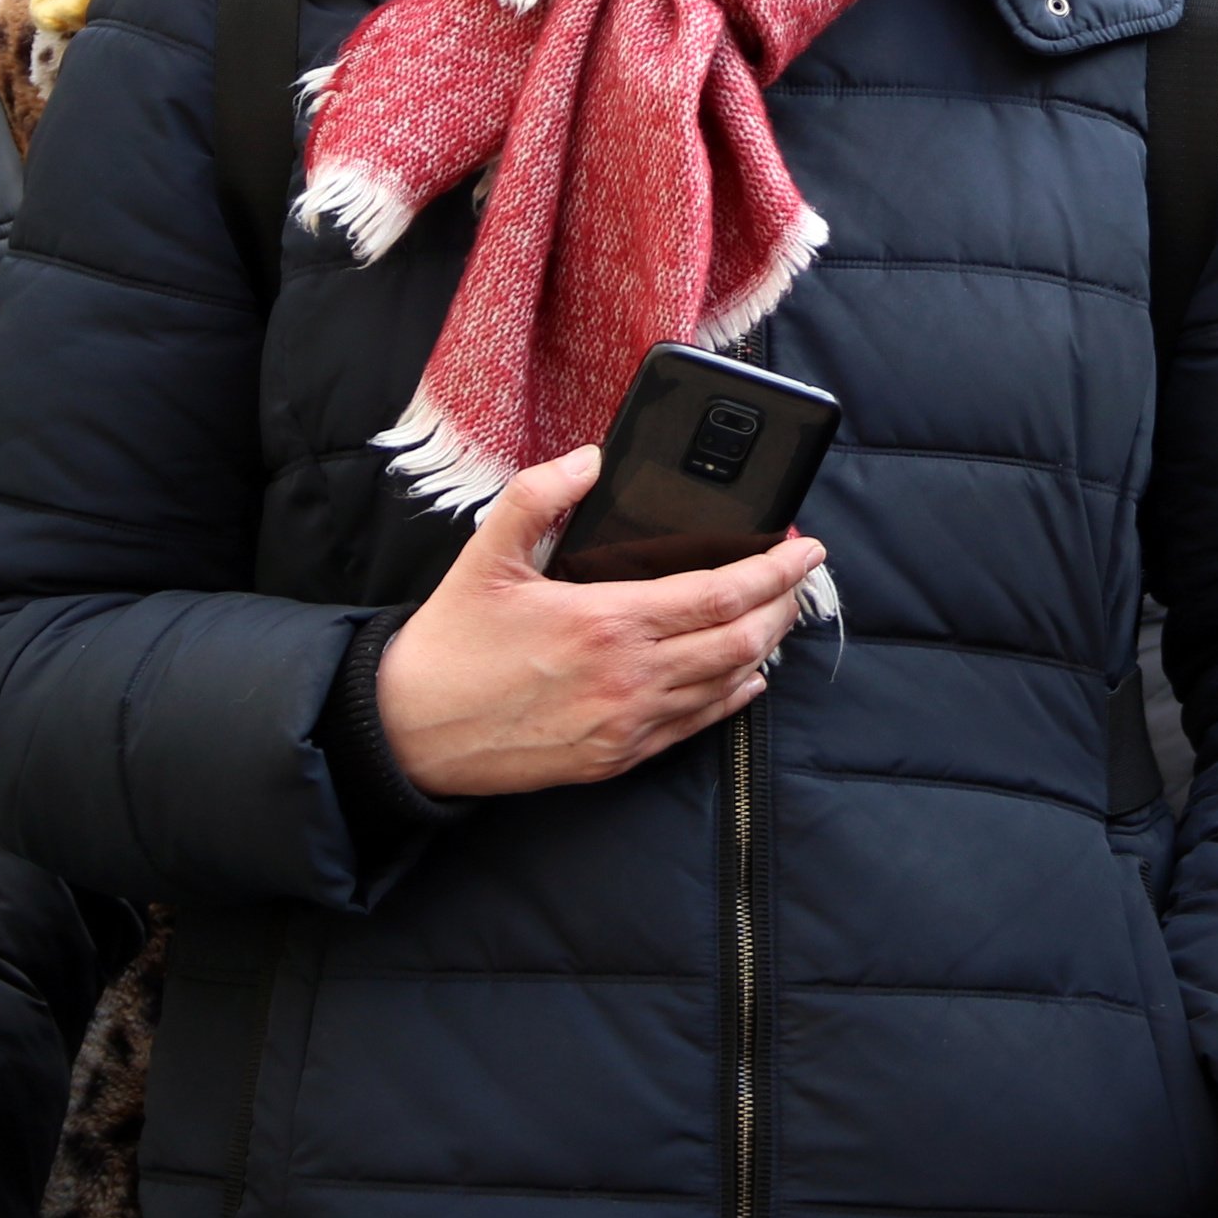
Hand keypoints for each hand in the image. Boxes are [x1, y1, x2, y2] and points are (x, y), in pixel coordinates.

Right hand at [375, 448, 818, 797]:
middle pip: (742, 640)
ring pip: (728, 684)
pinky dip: (733, 697)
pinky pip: (697, 727)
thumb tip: (591, 460)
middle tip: (801, 578)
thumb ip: (539, 495)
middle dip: (785, 605)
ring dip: (765, 647)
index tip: (805, 550)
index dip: (775, 570)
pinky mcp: (617, 757)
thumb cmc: (451, 643)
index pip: (720, 593)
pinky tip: (746, 678)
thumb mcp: (487, 553)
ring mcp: (628, 723)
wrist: (413, 731)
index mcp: (607, 620)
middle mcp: (629, 677)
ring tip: (778, 615)